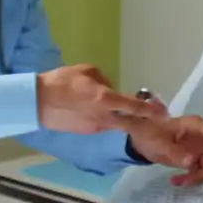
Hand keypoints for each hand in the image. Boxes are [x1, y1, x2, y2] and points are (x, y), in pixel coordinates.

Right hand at [36, 64, 167, 134]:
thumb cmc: (61, 82)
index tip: (165, 114)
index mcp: (106, 99)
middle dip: (145, 122)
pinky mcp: (86, 132)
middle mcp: (105, 117)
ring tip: (113, 107)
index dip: (152, 111)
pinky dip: (105, 119)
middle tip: (157, 121)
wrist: (37, 103)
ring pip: (116, 123)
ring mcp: (96, 127)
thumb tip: (110, 88)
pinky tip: (92, 110)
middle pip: (132, 123)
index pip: (135, 107)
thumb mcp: (87, 71)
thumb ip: (104, 80)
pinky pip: (102, 124)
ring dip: (122, 118)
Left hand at [127, 114, 202, 185]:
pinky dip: (191, 177)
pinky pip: (200, 170)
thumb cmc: (148, 133)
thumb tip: (191, 162)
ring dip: (198, 176)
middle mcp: (201, 135)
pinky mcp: (194, 156)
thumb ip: (174, 152)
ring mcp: (199, 146)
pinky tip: (176, 181)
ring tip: (179, 182)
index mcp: (195, 125)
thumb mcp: (157, 143)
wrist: (138, 139)